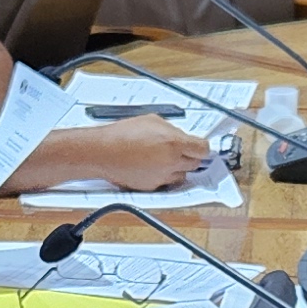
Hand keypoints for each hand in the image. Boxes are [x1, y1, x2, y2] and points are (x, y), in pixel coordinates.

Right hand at [65, 113, 211, 191]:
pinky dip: (164, 175)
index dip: (202, 146)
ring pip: (182, 175)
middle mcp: (172, 162)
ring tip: (164, 158)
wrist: (103, 152)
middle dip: (191, 156)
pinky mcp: (153, 187)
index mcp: (175, 143)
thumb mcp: (152, 120)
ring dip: (178, 167)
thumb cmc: (123, 134)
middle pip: (196, 163)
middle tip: (182, 149)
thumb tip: (181, 136)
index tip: (200, 145)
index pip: (204, 149)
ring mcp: (163, 176)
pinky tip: (152, 166)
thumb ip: (172, 130)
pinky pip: (166, 182)